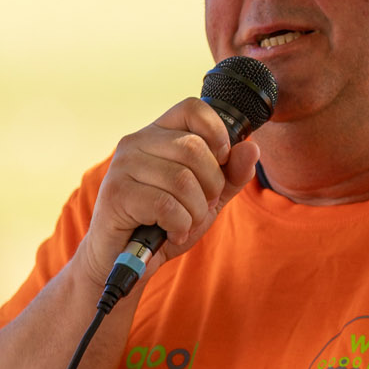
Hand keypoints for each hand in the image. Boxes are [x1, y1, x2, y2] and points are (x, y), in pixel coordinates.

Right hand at [73, 99, 260, 291]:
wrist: (124, 260)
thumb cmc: (164, 223)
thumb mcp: (207, 198)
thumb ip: (231, 174)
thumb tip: (251, 147)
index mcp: (157, 133)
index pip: (192, 108)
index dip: (217, 132)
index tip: (221, 160)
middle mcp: (136, 142)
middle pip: (194, 148)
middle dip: (211, 185)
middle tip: (202, 206)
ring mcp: (123, 166)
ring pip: (182, 180)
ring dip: (195, 211)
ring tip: (184, 223)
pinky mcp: (116, 194)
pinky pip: (166, 205)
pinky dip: (179, 225)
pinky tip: (171, 232)